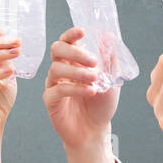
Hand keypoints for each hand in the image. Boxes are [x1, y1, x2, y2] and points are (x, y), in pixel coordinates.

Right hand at [44, 28, 119, 162]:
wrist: (95, 131)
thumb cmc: (101, 104)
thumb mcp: (111, 80)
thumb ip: (109, 59)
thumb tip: (109, 36)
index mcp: (73, 61)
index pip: (66, 41)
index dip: (71, 34)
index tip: (82, 32)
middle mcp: (60, 70)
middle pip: (57, 50)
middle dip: (74, 52)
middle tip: (93, 61)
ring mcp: (53, 85)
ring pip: (56, 69)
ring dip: (77, 72)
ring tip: (94, 79)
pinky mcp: (50, 101)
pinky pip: (57, 90)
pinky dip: (75, 89)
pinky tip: (90, 91)